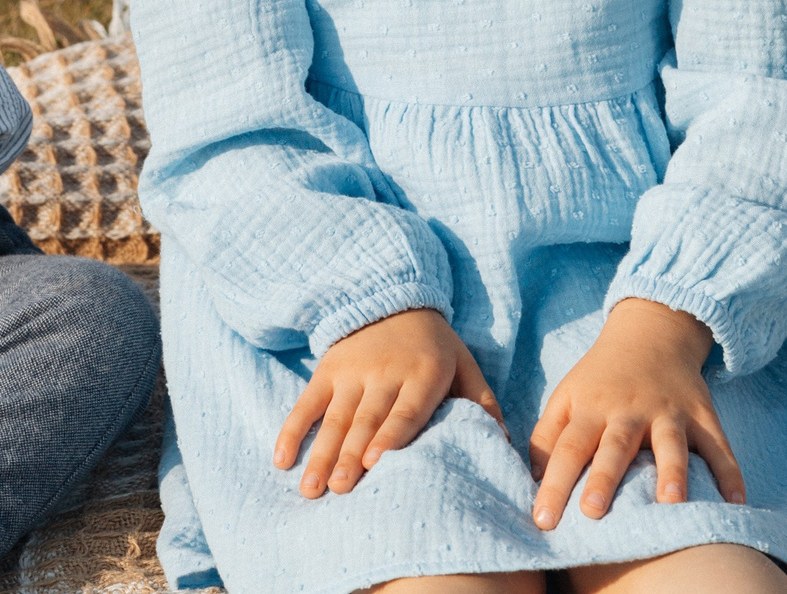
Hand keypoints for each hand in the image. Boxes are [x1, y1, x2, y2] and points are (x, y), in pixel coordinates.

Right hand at [274, 308, 503, 498]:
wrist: (390, 298)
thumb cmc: (434, 346)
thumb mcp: (464, 364)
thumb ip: (482, 403)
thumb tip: (504, 445)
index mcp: (424, 373)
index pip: (407, 409)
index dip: (390, 435)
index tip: (375, 462)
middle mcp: (385, 373)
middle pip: (366, 419)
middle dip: (349, 455)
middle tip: (338, 489)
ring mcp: (352, 372)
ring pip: (336, 417)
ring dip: (321, 453)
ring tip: (311, 488)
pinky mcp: (327, 370)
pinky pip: (307, 403)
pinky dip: (293, 430)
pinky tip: (282, 460)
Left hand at [530, 297, 746, 528]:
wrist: (651, 331)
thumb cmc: (600, 378)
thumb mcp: (566, 396)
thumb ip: (546, 437)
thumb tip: (530, 482)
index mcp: (591, 409)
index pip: (566, 448)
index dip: (553, 484)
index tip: (543, 520)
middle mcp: (629, 411)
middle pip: (615, 446)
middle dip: (605, 478)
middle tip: (594, 511)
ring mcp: (669, 412)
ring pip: (671, 444)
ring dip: (671, 472)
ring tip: (671, 503)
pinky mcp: (702, 415)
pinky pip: (718, 445)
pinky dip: (729, 472)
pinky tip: (735, 500)